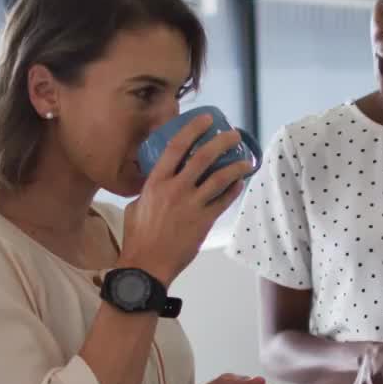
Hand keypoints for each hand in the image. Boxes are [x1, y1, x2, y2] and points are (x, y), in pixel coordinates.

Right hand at [120, 115, 253, 284]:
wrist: (146, 265)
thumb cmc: (137, 236)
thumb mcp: (136, 205)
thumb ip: (150, 190)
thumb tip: (159, 180)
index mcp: (156, 182)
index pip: (176, 146)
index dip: (194, 129)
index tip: (207, 118)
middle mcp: (175, 189)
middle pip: (203, 157)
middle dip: (221, 142)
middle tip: (234, 134)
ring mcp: (191, 205)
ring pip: (219, 178)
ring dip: (236, 166)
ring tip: (246, 159)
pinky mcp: (204, 222)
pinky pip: (224, 201)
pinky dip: (233, 190)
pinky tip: (240, 183)